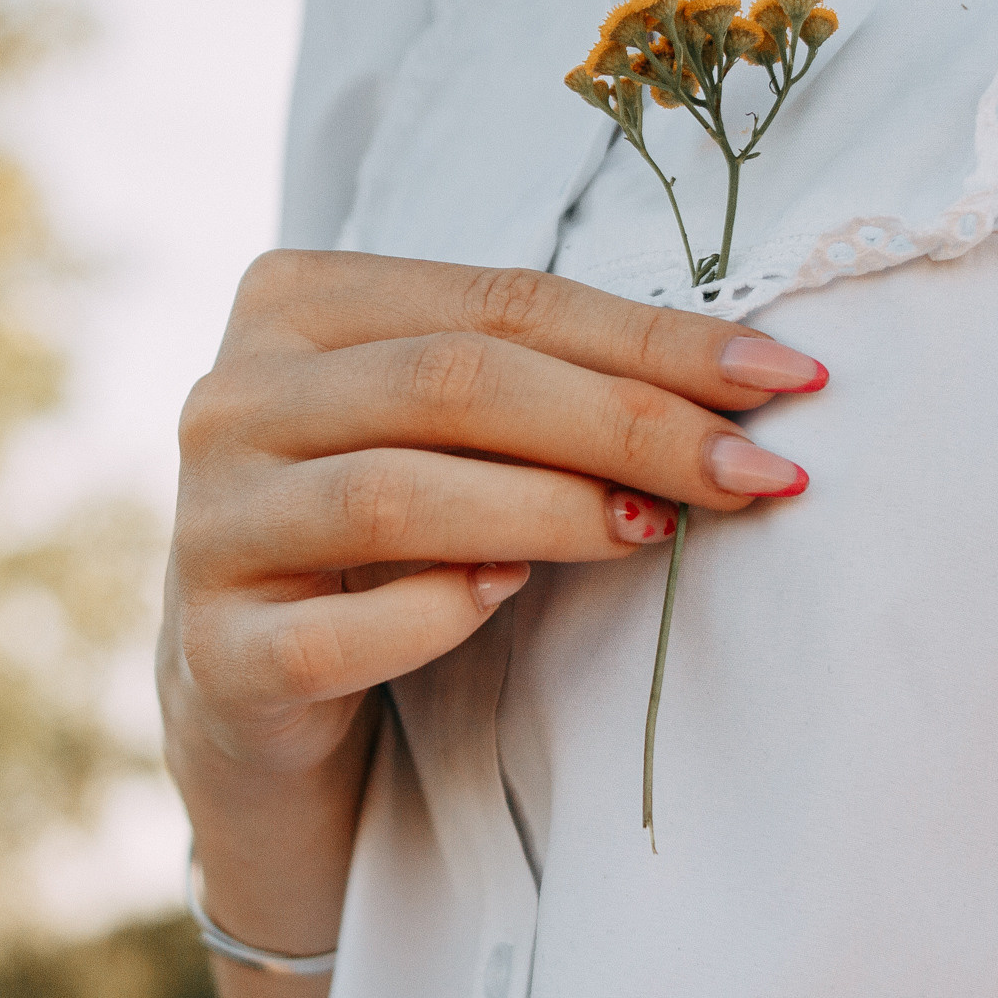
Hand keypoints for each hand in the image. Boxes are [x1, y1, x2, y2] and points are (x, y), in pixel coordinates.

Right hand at [161, 249, 825, 779]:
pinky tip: (504, 599)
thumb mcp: (450, 433)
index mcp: (292, 302)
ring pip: (394, 499)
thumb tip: (742, 390)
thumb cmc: (386, 538)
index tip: (788, 381)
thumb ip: (544, 386)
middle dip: (627, 424)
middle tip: (754, 474)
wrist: (255, 695)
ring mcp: (209, 525)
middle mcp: (229, 399)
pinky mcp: (214, 652)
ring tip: (655, 535)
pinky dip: (437, 614)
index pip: (500, 302)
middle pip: (453, 384)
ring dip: (552, 512)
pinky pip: (335, 633)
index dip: (652, 339)